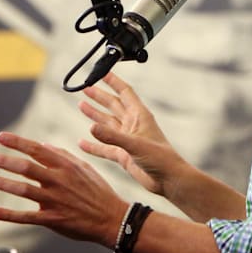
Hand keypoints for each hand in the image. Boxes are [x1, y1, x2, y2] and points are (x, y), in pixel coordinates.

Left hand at [0, 131, 128, 248]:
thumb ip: (63, 156)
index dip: (17, 142)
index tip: (1, 137)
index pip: (37, 150)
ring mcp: (55, 200)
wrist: (112, 218)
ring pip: (23, 189)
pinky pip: (26, 216)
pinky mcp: (52, 219)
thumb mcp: (85, 168)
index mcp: (66, 166)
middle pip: (26, 167)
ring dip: (2, 183)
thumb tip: (43, 145)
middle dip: (4, 161)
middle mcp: (58, 180)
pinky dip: (8, 214)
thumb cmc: (99, 192)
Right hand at [77, 72, 189, 198]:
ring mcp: (127, 140)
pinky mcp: (123, 155)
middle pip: (113, 105)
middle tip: (85, 88)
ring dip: (95, 115)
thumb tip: (91, 128)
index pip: (124, 93)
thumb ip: (112, 137)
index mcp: (139, 116)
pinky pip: (104, 148)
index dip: (113, 81)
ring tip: (82, 105)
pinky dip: (93, 145)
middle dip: (99, 96)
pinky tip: (82, 142)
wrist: (168, 180)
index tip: (102, 72)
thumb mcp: (135, 145)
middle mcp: (132, 125)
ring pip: (107, 124)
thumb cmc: (161, 158)